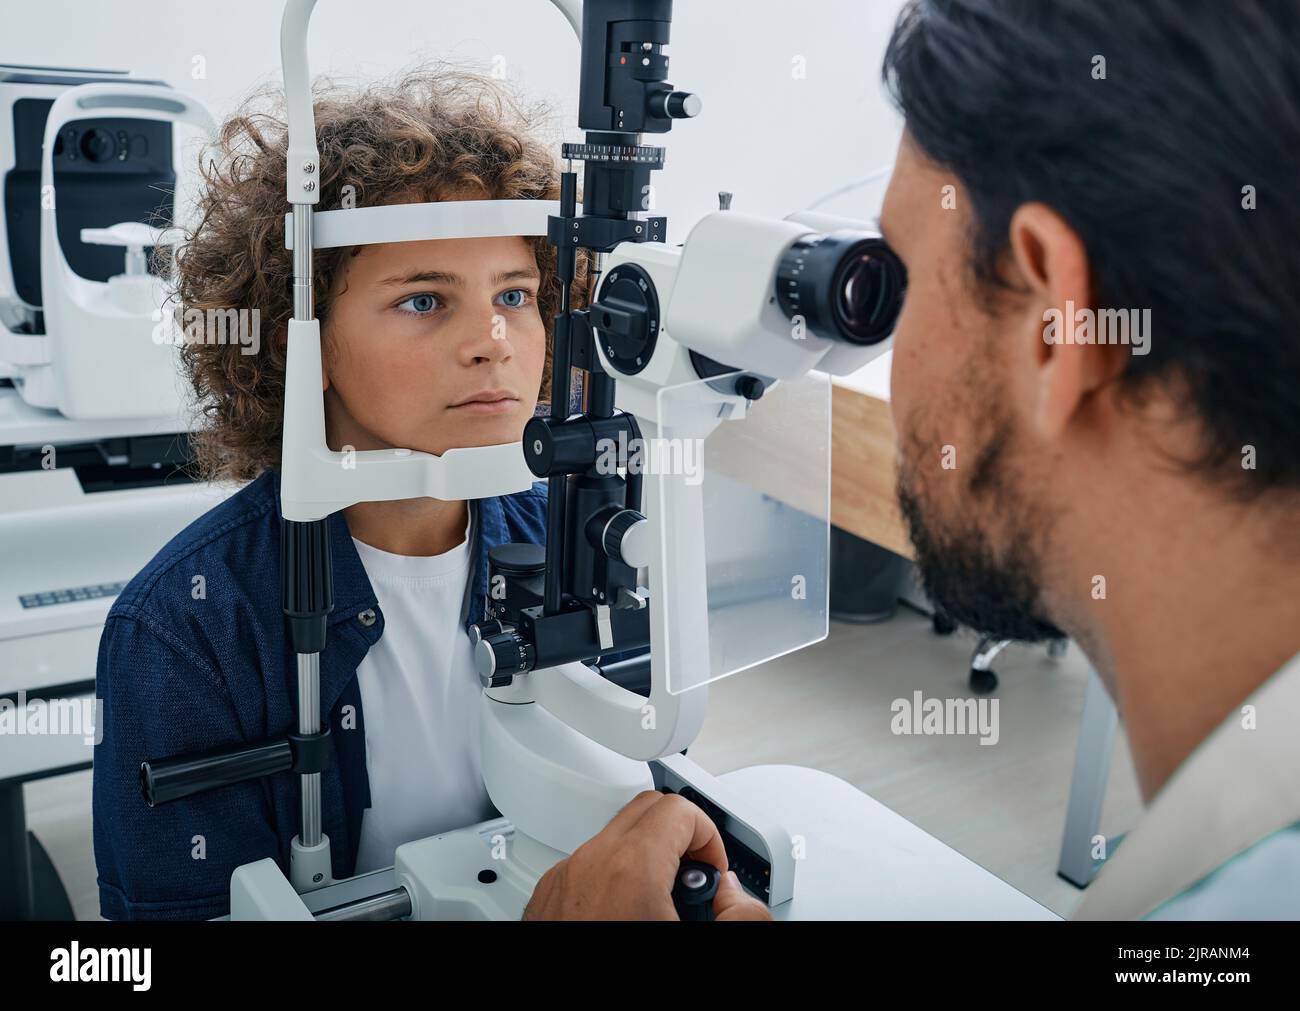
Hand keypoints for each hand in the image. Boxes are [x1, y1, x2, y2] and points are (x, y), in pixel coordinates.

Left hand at [523, 790, 772, 920]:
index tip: (713, 874)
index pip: (681, 810)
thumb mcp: (700, 944)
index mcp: (630, 869)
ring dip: (645, 863)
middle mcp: (588, 867)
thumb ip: (741, 916)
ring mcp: (560, 883)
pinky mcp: (544, 903)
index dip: (710, 838)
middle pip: (645, 811)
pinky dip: (612, 884)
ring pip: (613, 840)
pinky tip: (624, 926)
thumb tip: (736, 900)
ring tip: (660, 915)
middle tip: (694, 885)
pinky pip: (586, 870)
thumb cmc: (617, 991)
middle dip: (679, 838)